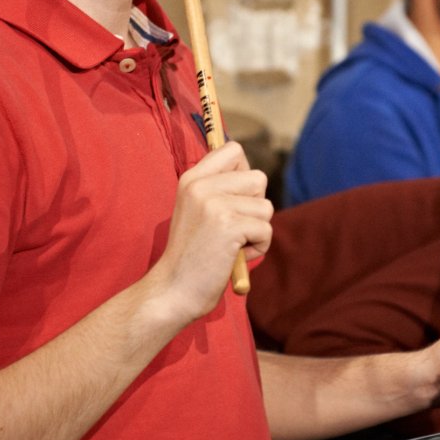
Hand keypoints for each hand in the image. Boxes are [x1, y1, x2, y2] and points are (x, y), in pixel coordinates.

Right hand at [149, 141, 272, 322]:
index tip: (234, 199)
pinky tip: (234, 256)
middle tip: (232, 228)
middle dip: (255, 206)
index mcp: (192, 178)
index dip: (244, 174)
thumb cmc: (191, 254)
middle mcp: (201, 186)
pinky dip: (258, 248)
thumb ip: (219, 189)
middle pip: (258, 178)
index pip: (233, 149)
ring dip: (257, 230)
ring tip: (231, 245)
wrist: (173, 290)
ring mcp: (214, 204)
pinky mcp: (229, 225)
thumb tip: (254, 175)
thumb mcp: (197, 210)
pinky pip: (266, 229)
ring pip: (266, 206)